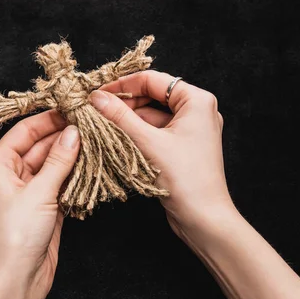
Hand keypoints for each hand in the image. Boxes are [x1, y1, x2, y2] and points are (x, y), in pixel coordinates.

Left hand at [0, 112, 79, 298]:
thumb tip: (74, 131)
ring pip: (53, 164)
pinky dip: (74, 174)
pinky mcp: (44, 206)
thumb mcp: (38, 193)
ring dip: (72, 155)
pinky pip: (60, 182)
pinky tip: (92, 164)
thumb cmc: (15, 235)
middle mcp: (11, 174)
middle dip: (64, 135)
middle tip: (92, 122)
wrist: (16, 280)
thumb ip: (58, 161)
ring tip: (97, 139)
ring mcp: (29, 191)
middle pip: (40, 145)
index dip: (48, 118)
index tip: (72, 107)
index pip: (24, 131)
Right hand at [89, 70, 232, 236]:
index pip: (153, 80)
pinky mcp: (182, 147)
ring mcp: (190, 130)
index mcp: (197, 100)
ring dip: (128, 120)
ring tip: (101, 125)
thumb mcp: (148, 142)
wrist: (204, 218)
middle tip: (96, 110)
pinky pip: (156, 132)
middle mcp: (197, 110)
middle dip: (124, 104)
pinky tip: (116, 139)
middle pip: (152, 97)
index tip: (97, 93)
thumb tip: (97, 98)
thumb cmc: (184, 178)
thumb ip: (120, 116)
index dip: (122, 85)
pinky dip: (137, 134)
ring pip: (151, 116)